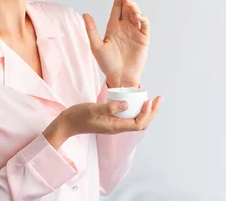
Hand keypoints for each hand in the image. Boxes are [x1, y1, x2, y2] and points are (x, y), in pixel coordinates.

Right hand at [43, 97, 161, 148]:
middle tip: (158, 99)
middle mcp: (117, 127)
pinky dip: (135, 109)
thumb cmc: (78, 116)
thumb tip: (128, 104)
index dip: (148, 113)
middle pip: (141, 123)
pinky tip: (134, 100)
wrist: (67, 124)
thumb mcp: (93, 109)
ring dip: (146, 111)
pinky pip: (128, 116)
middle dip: (152, 112)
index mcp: (115, 127)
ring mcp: (114, 124)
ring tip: (150, 99)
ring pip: (136, 120)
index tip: (150, 100)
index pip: (138, 123)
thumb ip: (110, 107)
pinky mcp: (111, 120)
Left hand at [82, 0, 149, 86]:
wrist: (119, 78)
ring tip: (129, 2)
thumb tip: (85, 14)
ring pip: (136, 12)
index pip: (118, 5)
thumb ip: (91, 30)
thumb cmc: (106, 64)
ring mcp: (135, 31)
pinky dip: (142, 18)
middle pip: (128, 4)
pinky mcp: (143, 39)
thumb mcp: (96, 46)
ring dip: (133, 5)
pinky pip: (144, 25)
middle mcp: (125, 25)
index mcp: (114, 25)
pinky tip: (137, 15)